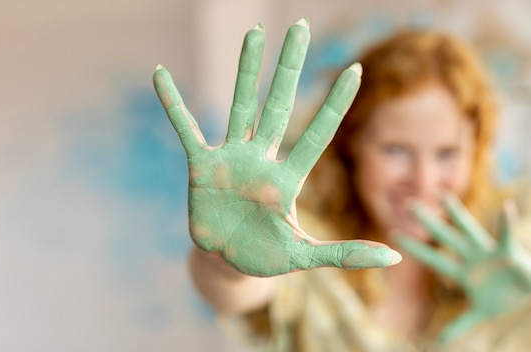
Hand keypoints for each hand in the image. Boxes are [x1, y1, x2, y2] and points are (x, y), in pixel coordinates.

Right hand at [153, 18, 400, 276]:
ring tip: (254, 33)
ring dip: (247, 70)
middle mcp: (262, 159)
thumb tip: (394, 258)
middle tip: (300, 28)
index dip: (336, 103)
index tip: (356, 70)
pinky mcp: (202, 167)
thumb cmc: (267, 256)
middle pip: (280, 105)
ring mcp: (231, 159)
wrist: (226, 261)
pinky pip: (186, 130)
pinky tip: (161, 75)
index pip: (318, 134)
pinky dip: (173, 104)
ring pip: (241, 106)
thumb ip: (345, 253)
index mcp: (289, 178)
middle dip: (289, 68)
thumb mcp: (305, 255)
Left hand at [398, 195, 530, 342]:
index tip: (393, 236)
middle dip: (427, 222)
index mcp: (462, 272)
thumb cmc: (504, 297)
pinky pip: (506, 237)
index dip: (415, 249)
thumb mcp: (480, 313)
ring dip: (456, 213)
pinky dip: (507, 224)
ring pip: (468, 229)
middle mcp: (470, 256)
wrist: (529, 291)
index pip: (433, 259)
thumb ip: (460, 324)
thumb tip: (440, 342)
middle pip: (444, 237)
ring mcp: (487, 252)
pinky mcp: (508, 252)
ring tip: (443, 196)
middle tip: (408, 203)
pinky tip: (507, 208)